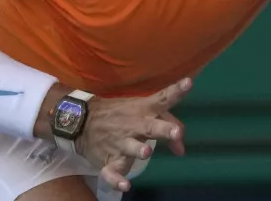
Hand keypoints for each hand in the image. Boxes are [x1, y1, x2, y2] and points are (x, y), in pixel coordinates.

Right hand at [77, 77, 191, 192]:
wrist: (81, 121)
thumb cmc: (120, 114)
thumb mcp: (141, 110)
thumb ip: (167, 125)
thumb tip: (182, 150)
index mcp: (143, 110)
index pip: (162, 99)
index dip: (176, 91)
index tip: (189, 83)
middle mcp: (133, 125)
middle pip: (150, 126)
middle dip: (163, 129)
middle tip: (177, 133)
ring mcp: (119, 142)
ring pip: (130, 147)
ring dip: (138, 149)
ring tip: (146, 152)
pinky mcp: (108, 160)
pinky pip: (111, 172)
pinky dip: (116, 180)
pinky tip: (125, 186)